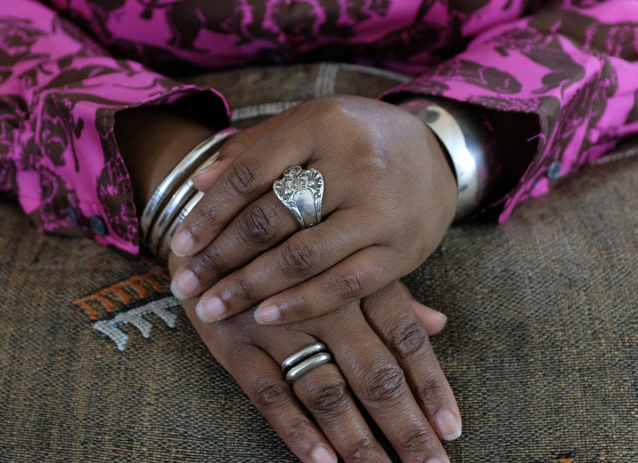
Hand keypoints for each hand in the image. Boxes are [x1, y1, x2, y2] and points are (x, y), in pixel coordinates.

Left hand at [169, 95, 456, 324]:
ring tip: (211, 308)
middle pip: (269, 219)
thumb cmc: (357, 140)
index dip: (208, 214)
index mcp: (322, 124)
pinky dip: (301, 303)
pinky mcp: (402, 249)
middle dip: (219, 258)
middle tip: (184, 285)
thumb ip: (256, 149)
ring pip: (301, 256)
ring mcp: (381, 209)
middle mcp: (353, 163)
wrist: (436, 154)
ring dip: (249, 287)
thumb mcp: (309, 127)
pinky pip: (345, 284)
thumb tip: (200, 183)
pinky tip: (264, 316)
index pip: (249, 173)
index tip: (178, 245)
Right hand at [172, 249, 460, 462]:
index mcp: (354, 278)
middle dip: (405, 426)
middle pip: (373, 373)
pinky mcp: (234, 343)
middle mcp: (323, 304)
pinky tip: (322, 461)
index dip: (430, 383)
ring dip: (356, 438)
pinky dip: (295, 429)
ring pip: (325, 390)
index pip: (403, 337)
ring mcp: (276, 325)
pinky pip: (269, 393)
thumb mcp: (342, 254)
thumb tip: (439, 324)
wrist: (206, 219)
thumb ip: (391, 295)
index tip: (452, 427)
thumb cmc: (286, 239)